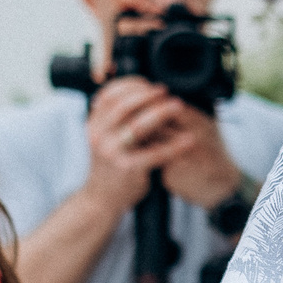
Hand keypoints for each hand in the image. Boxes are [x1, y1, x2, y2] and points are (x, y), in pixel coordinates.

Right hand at [80, 81, 242, 212]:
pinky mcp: (127, 168)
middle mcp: (99, 136)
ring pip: (138, 126)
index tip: (149, 84)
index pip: (109, 96)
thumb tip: (140, 92)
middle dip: (148, 96)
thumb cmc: (110, 164)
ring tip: (178, 106)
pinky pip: (155, 153)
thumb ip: (115, 118)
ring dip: (161, 113)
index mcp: (93, 125)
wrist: (102, 198)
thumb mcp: (104, 138)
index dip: (131, 86)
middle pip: (124, 107)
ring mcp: (111, 153)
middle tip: (167, 93)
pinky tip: (188, 140)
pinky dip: (174, 145)